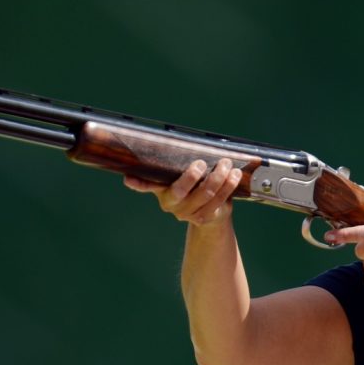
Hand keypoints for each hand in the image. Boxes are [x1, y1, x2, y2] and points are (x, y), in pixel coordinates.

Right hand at [123, 158, 242, 227]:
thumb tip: (155, 146)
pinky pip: (219, 201)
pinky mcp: (206, 218)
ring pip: (205, 195)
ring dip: (218, 178)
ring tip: (226, 163)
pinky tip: (235, 176)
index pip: (148, 186)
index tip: (128, 179)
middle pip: (181, 191)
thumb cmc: (193, 186)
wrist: (209, 214)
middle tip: (201, 163)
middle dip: (191, 176)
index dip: (138, 184)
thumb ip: (170, 166)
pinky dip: (229, 186)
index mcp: (162, 192)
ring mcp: (189, 214)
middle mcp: (172, 205)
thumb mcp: (179, 177)